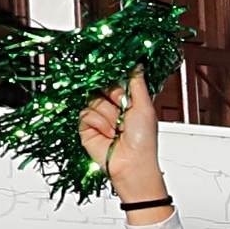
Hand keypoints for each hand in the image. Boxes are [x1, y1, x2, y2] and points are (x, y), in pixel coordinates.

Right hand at [79, 70, 164, 199]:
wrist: (131, 164)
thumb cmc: (143, 140)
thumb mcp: (144, 106)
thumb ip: (138, 83)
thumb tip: (138, 64)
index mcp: (128, 101)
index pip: (116, 80)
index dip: (117, 81)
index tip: (119, 81)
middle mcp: (112, 107)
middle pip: (102, 88)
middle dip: (113, 98)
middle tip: (122, 110)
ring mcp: (99, 117)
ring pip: (94, 100)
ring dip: (107, 115)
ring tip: (116, 128)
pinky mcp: (86, 127)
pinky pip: (85, 113)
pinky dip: (97, 123)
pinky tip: (107, 134)